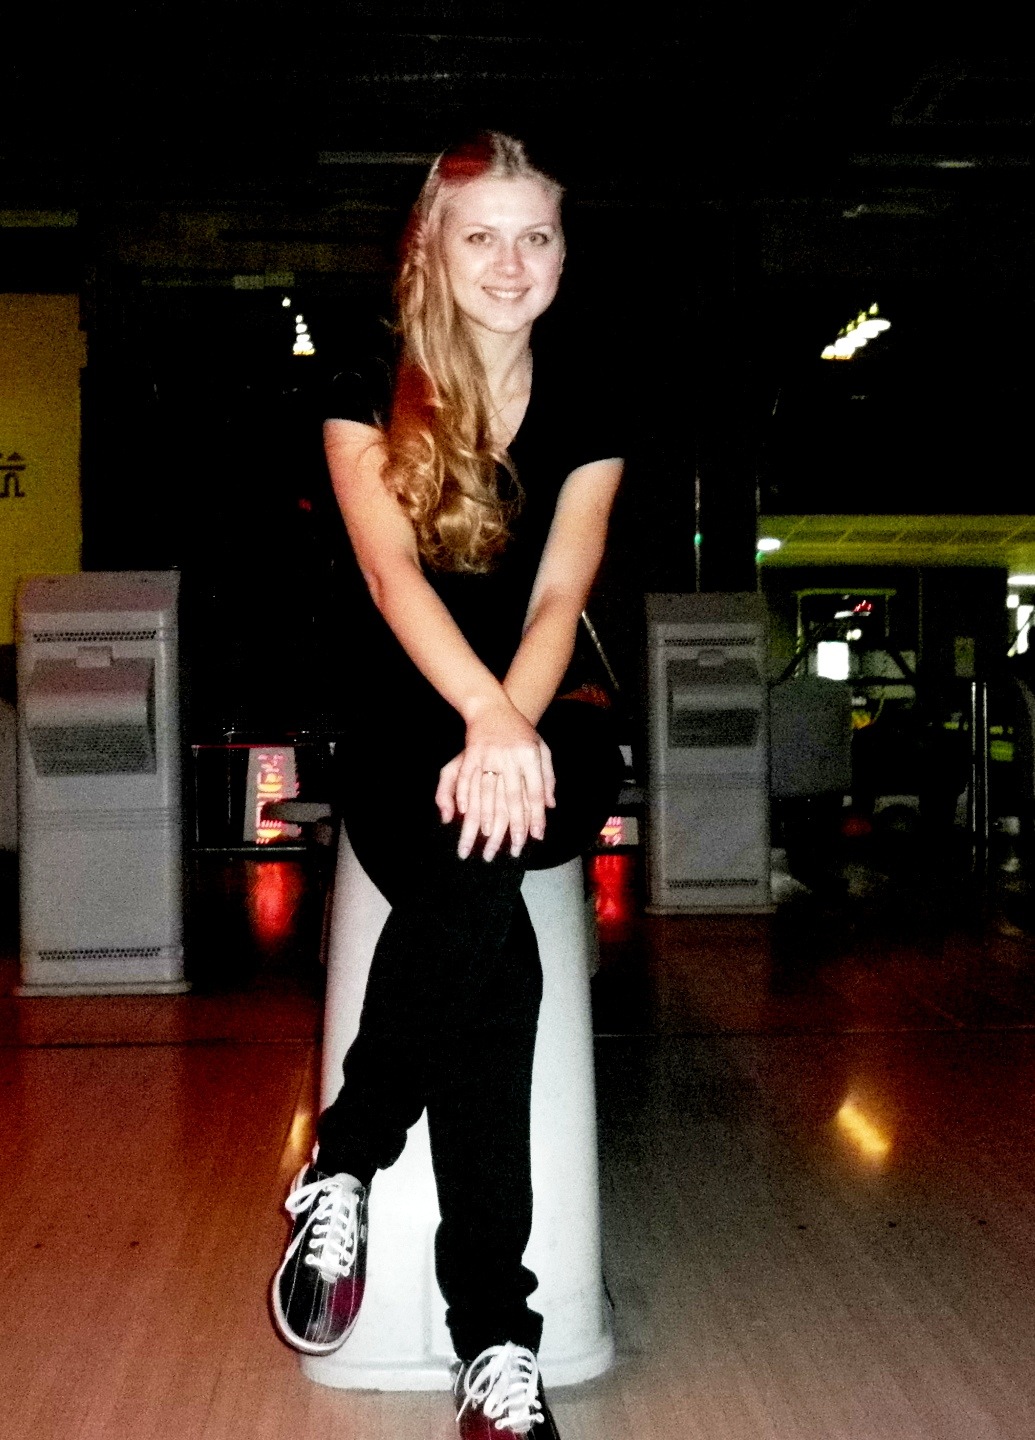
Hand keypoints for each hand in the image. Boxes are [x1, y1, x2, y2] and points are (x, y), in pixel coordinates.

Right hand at [435, 698, 555, 859]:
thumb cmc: (521, 731)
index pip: (534, 792)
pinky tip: (461, 814)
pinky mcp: (471, 753)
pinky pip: (466, 779)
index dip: (536, 816)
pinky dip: (463, 797)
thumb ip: (547, 778)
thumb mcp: (541, 748)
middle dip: (510, 825)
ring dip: (484, 817)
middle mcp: (510, 757)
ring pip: (486, 792)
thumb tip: (550, 806)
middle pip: (510, 797)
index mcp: (530, 756)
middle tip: (509, 849)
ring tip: (483, 839)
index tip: (535, 838)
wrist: (494, 706)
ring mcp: (488, 755)